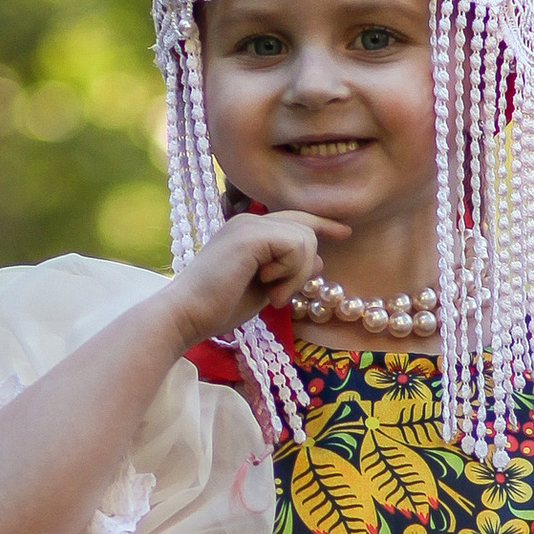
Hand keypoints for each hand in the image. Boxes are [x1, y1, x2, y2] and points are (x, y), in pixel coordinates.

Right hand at [168, 209, 344, 343]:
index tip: (346, 232)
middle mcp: (249, 221)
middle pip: (305, 230)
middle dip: (303, 268)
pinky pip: (296, 246)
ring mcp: (249, 225)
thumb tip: (320, 260)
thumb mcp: (263, 289)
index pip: (294, 219)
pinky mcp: (251, 235)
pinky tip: (268, 287)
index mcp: (249, 231)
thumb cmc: (219, 307)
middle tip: (279, 296)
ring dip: (296, 275)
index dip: (322, 224)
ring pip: (304, 239)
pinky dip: (290, 272)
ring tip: (273, 295)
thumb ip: (288, 272)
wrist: (187, 314)